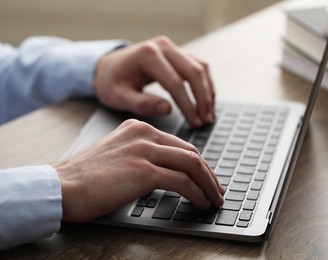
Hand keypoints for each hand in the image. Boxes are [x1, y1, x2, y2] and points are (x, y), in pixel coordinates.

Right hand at [53, 119, 223, 221]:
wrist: (61, 186)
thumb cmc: (86, 177)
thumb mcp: (117, 154)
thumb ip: (141, 155)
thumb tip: (167, 172)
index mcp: (138, 127)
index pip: (179, 144)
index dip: (198, 163)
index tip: (206, 177)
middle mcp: (144, 134)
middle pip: (190, 152)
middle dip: (208, 174)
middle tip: (216, 189)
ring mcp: (144, 150)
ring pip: (191, 164)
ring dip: (208, 185)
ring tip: (214, 199)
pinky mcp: (143, 171)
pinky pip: (181, 181)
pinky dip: (196, 193)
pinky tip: (201, 202)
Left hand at [94, 36, 215, 127]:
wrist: (108, 67)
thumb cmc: (111, 82)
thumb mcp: (118, 96)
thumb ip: (141, 104)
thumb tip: (167, 110)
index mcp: (147, 55)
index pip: (175, 82)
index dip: (187, 105)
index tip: (194, 123)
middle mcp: (163, 47)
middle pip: (193, 72)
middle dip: (202, 99)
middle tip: (206, 121)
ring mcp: (172, 48)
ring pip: (200, 68)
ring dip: (207, 92)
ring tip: (208, 114)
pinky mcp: (178, 53)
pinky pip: (198, 66)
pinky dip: (205, 84)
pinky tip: (207, 101)